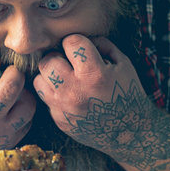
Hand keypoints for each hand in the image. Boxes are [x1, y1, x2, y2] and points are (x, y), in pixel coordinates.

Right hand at [0, 54, 35, 150]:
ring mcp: (0, 132)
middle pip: (12, 85)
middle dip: (14, 72)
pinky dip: (24, 109)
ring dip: (24, 92)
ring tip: (15, 91)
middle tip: (10, 72)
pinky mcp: (11, 141)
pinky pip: (28, 120)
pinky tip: (14, 106)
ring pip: (27, 104)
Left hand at [33, 34, 147, 153]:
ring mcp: (65, 107)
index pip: (70, 42)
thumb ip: (102, 45)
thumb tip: (83, 38)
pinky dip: (53, 94)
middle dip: (57, 57)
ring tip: (64, 78)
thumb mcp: (123, 64)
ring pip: (39, 80)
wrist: (131, 132)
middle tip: (67, 63)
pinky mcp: (59, 120)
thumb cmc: (127, 94)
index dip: (75, 42)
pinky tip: (67, 95)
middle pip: (47, 61)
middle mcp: (76, 90)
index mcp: (94, 74)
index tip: (80, 50)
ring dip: (50, 76)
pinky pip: (45, 99)